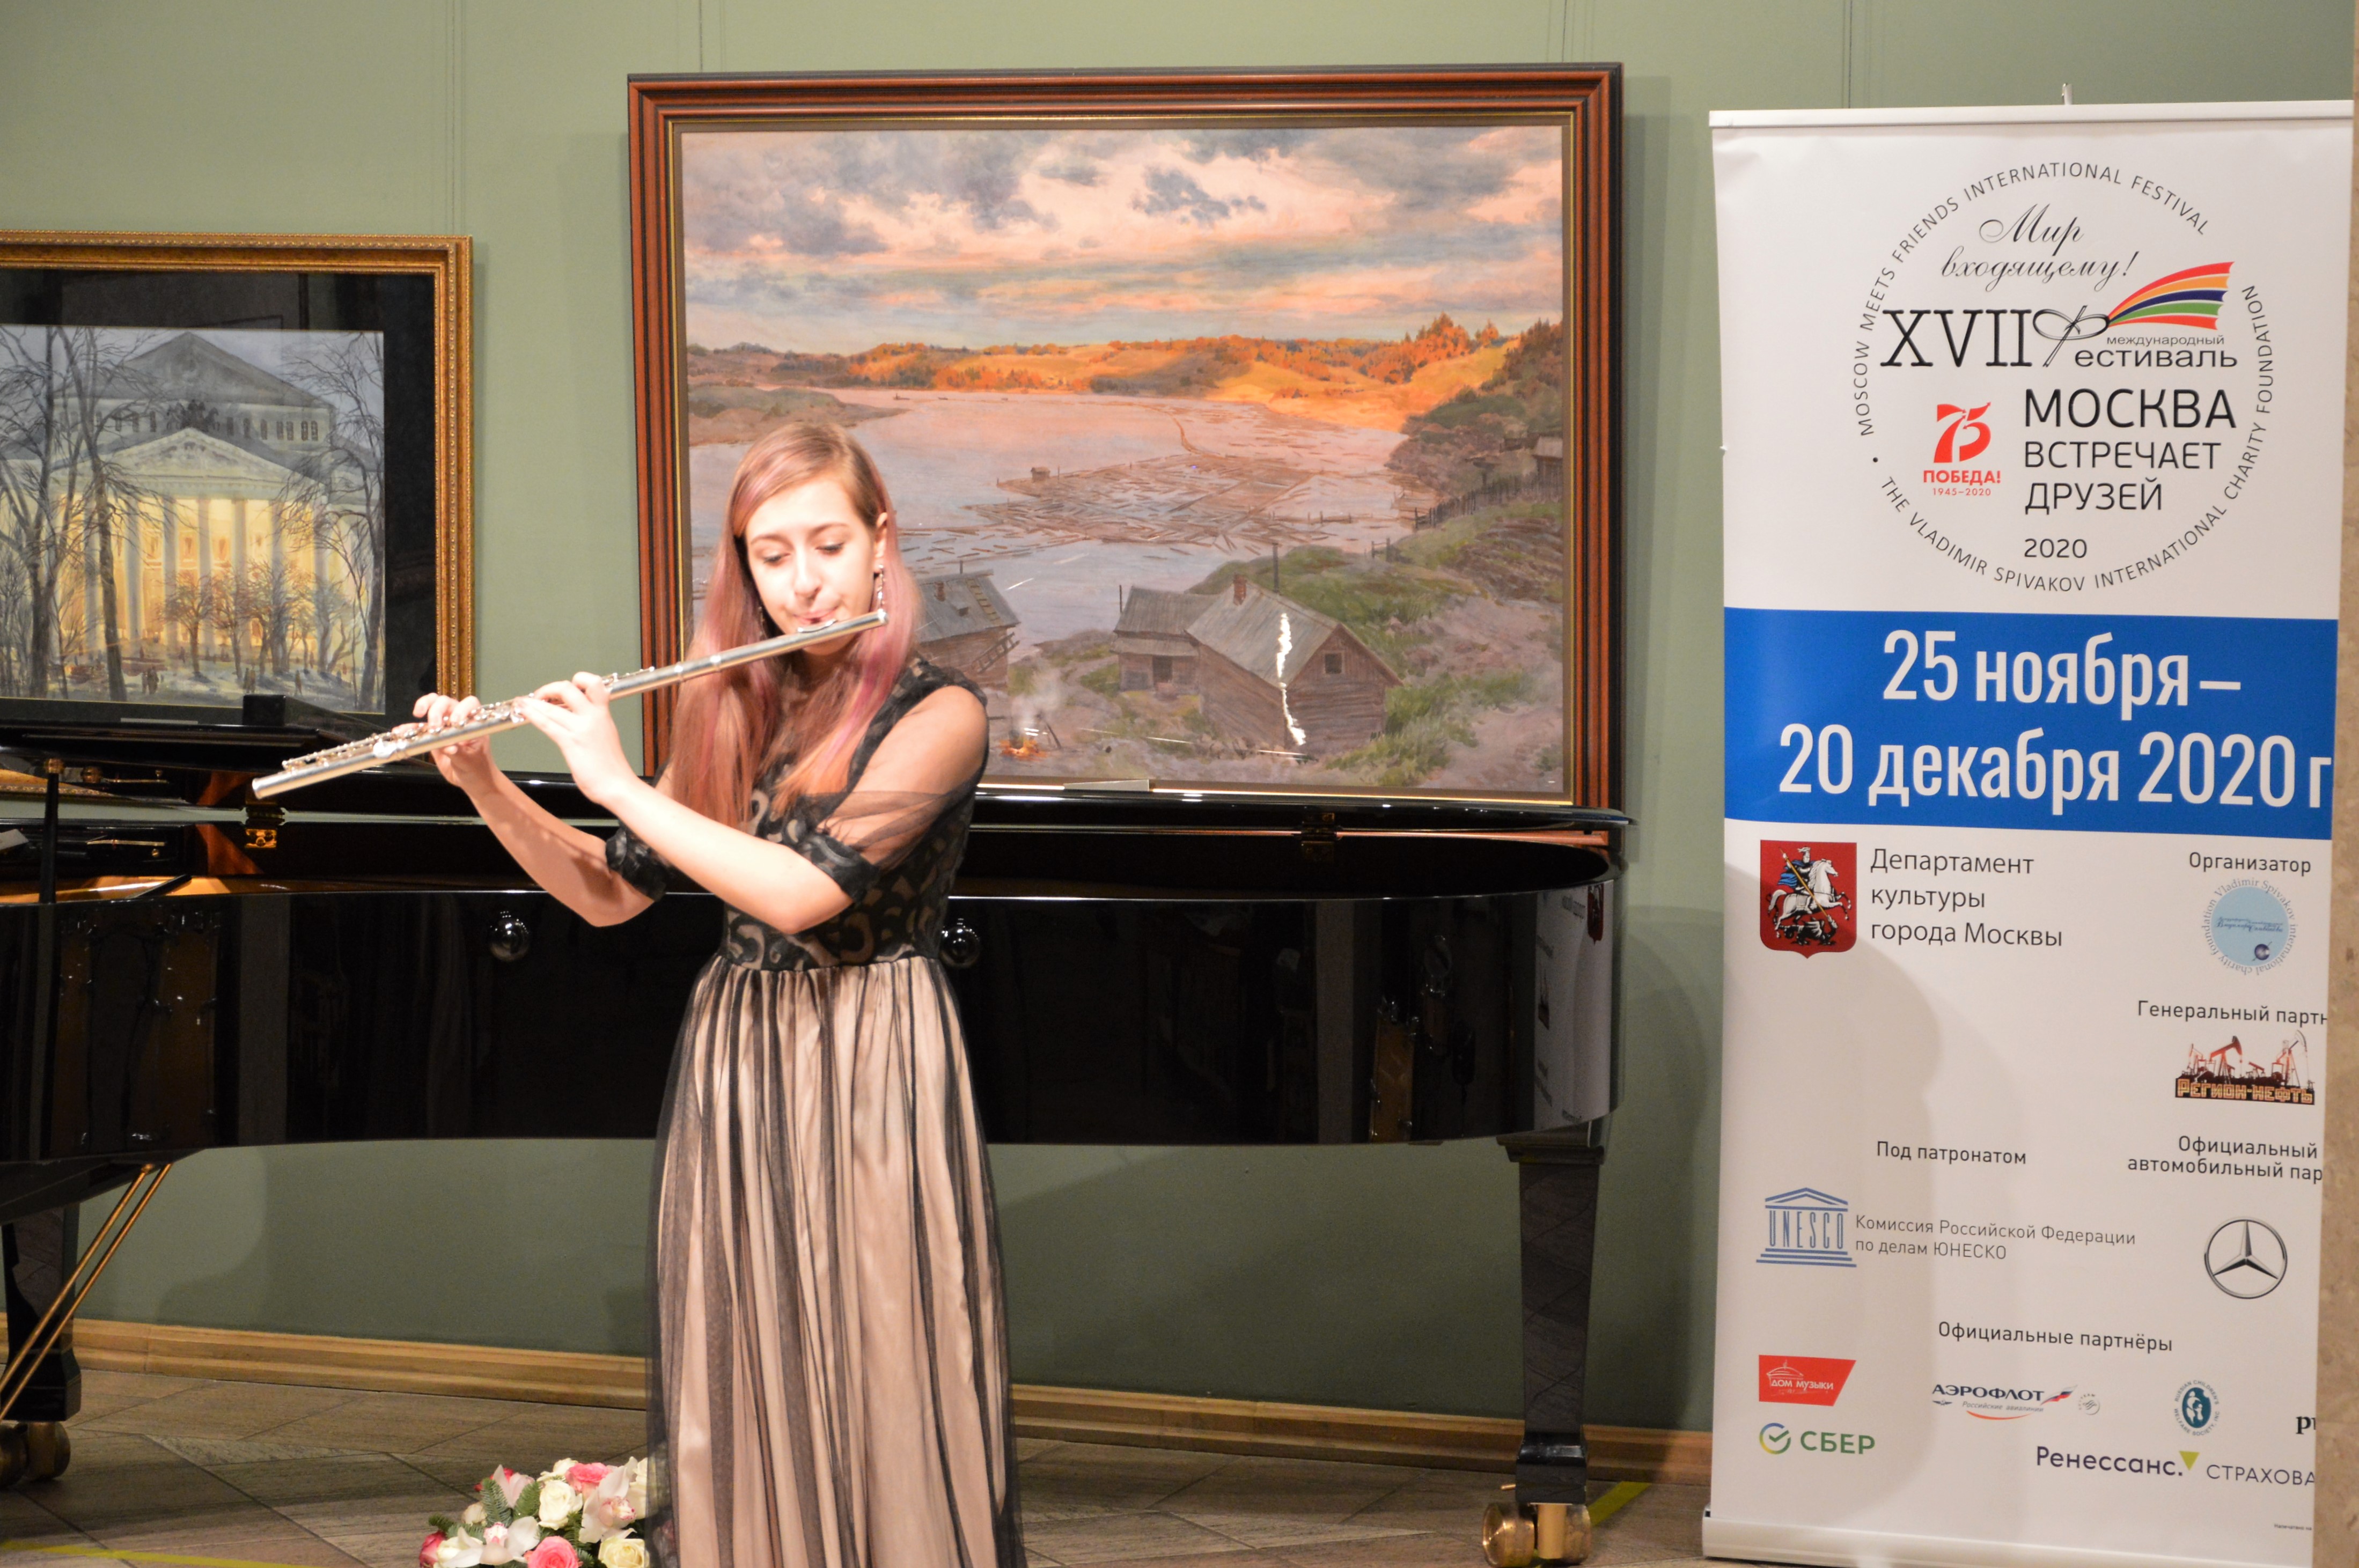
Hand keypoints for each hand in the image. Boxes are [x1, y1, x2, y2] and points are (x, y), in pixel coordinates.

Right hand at [412, 690, 499, 794]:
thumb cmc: (477, 768)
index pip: (470, 704)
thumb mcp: (469, 762)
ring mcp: (444, 727)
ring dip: (423, 707)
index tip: (454, 722)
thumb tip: (448, 747)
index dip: (461, 709)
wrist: (471, 780)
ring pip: (432, 707)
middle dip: (437, 710)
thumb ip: (458, 753)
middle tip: (433, 726)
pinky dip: (408, 728)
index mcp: (473, 723)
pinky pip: (419, 728)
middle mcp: (458, 720)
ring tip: (417, 715)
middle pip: (446, 702)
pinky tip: (399, 731)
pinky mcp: (432, 736)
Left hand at [515, 673, 640, 807]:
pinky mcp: (571, 743)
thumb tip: (575, 716)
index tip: (565, 689)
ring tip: (521, 702)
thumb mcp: (605, 734)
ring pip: (552, 707)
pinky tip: (524, 713)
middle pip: (569, 689)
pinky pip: (547, 724)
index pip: (593, 684)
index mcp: (603, 714)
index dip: (578, 680)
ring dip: (532, 702)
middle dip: (549, 688)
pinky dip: (532, 716)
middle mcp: (593, 717)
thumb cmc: (611, 766)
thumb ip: (592, 723)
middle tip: (540, 695)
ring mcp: (581, 729)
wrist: (617, 785)